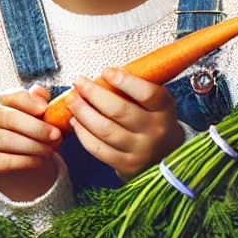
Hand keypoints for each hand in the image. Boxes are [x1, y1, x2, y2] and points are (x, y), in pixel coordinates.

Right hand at [0, 86, 62, 201]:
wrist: (22, 155)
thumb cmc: (34, 129)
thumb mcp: (41, 114)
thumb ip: (43, 102)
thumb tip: (41, 96)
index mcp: (5, 101)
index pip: (14, 96)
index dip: (29, 102)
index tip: (44, 109)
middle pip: (9, 119)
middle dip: (36, 128)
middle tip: (56, 136)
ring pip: (6, 140)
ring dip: (33, 146)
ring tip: (50, 150)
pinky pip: (6, 161)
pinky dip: (26, 161)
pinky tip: (39, 160)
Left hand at [67, 68, 184, 180]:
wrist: (166, 155)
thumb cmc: (153, 119)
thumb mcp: (154, 102)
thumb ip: (135, 89)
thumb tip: (102, 75)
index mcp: (164, 110)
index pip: (147, 94)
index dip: (125, 81)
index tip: (106, 71)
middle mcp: (154, 131)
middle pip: (119, 111)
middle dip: (93, 94)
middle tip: (78, 82)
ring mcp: (140, 150)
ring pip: (105, 130)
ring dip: (83, 112)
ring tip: (71, 100)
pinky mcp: (126, 165)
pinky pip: (98, 148)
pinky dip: (83, 133)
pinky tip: (75, 121)